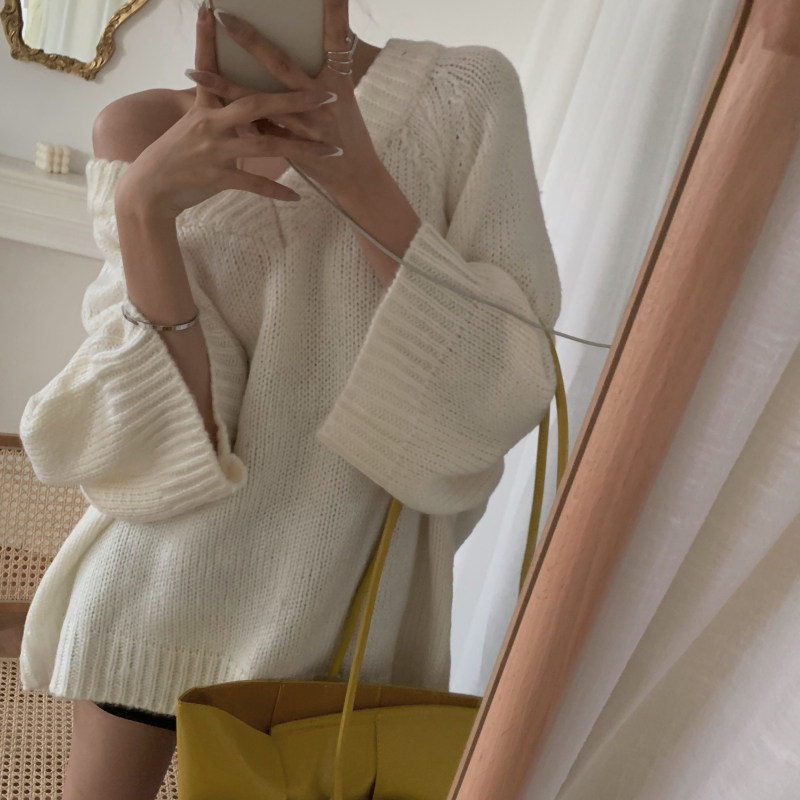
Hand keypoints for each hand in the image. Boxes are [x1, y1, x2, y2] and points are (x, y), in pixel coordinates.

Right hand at [115, 2, 339, 221]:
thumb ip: (216, 111)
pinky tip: (297, 196)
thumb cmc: (174, 156)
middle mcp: (209, 124)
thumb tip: (237, 98)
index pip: (209, 67)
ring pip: (264, 147)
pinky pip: (253, 185)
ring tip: (329, 152)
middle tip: (325, 97)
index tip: (212, 9)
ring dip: (300, 149)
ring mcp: (214, 151)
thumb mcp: (192, 126)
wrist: (150, 189)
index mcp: (204, 107)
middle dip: (291, 100)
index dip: (208, 39)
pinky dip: (275, 191)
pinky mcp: (217, 177)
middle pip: (255, 104)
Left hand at [184, 0, 384, 200]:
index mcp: (339, 81)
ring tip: (193, 71)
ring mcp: (308, 127)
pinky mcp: (294, 149)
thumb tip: (294, 45)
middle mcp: (324, 102)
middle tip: (225, 16)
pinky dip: (237, 120)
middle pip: (283, 65)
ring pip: (259, 103)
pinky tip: (211, 115)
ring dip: (225, 86)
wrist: (358, 179)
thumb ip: (317, 74)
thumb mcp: (342, 98)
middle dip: (252, 41)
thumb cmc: (350, 133)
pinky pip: (259, 134)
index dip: (334, 11)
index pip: (336, 37)